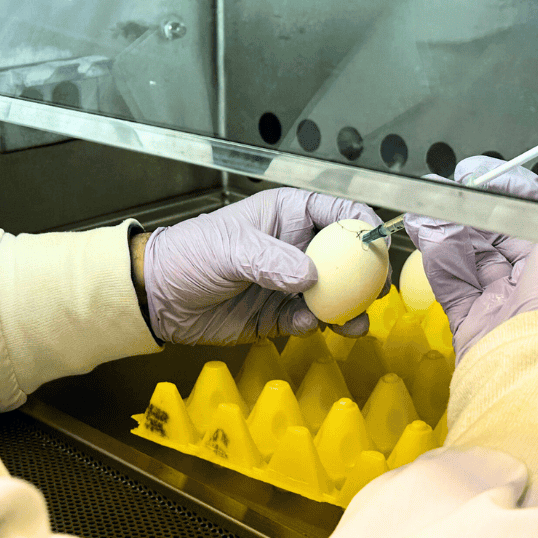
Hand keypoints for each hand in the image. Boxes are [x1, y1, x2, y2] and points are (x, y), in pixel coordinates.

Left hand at [140, 188, 383, 345]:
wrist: (159, 298)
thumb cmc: (187, 254)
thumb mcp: (229, 248)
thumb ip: (270, 260)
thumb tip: (310, 277)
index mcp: (288, 215)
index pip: (338, 211)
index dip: (363, 225)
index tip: (379, 244)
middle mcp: (296, 247)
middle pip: (346, 258)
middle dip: (366, 275)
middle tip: (376, 292)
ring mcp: (290, 283)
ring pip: (335, 295)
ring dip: (348, 308)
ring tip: (354, 322)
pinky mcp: (280, 315)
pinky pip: (311, 321)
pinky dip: (316, 326)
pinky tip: (307, 326)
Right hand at [404, 98, 537, 358]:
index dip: (520, 186)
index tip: (489, 172)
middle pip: (510, 227)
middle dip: (480, 200)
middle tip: (452, 182)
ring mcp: (514, 304)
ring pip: (477, 249)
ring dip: (451, 220)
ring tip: (425, 196)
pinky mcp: (479, 323)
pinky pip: (454, 279)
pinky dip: (436, 251)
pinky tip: (420, 224)